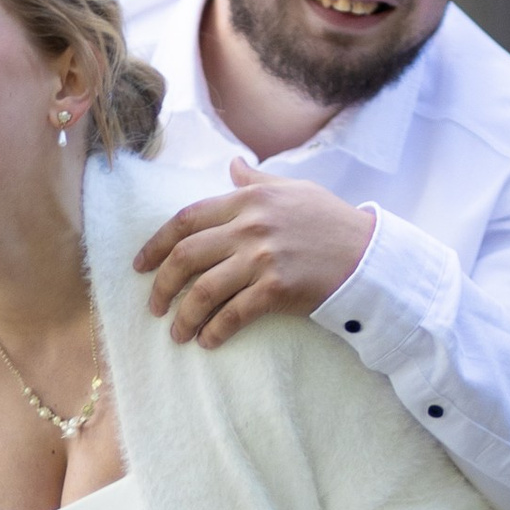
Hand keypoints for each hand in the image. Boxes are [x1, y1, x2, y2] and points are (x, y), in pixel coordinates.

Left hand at [131, 161, 377, 350]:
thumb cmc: (331, 223)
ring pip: (203, 291)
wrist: (369, 257)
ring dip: (183, 317)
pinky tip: (208, 342)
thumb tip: (232, 167)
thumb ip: (257, 182)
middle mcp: (250, 226)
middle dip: (161, 285)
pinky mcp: (276, 289)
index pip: (186, 219)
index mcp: (248, 199)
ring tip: (178, 333)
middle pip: (185, 256)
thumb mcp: (294, 190)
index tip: (141, 265)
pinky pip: (233, 314)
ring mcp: (262, 258)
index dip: (156, 244)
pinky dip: (215, 331)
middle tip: (153, 306)